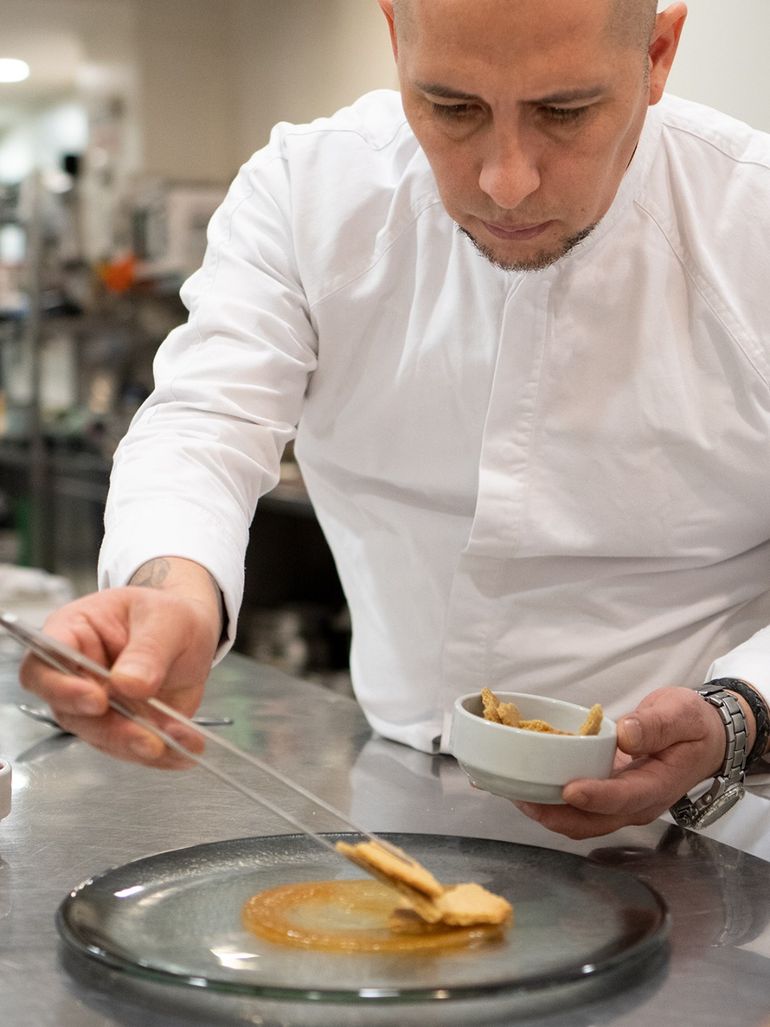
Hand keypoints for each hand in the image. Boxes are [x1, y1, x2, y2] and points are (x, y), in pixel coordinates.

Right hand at [19, 560, 221, 767]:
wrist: (195, 633)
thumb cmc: (169, 615)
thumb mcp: (166, 619)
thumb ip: (148, 649)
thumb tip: (129, 683)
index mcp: (73, 633)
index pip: (43, 665)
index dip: (60, 687)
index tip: (97, 700)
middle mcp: (77, 675)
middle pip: (70, 711)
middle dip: (108, 728)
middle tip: (144, 736)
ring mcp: (99, 706)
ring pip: (101, 736)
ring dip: (136, 745)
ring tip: (173, 742)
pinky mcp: (124, 727)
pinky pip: (134, 748)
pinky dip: (162, 753)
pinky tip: (185, 747)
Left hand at [515, 687, 730, 839]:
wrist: (704, 739)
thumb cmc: (692, 725)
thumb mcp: (681, 714)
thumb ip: (656, 725)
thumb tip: (627, 734)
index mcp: (658, 785)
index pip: (624, 798)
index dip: (596, 797)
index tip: (569, 789)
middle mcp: (637, 803)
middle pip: (594, 822)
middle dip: (557, 815)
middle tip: (523, 797)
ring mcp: (620, 803)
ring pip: (581, 821)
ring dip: (548, 813)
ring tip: (516, 793)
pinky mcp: (607, 796)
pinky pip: (577, 809)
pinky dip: (551, 802)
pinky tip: (527, 785)